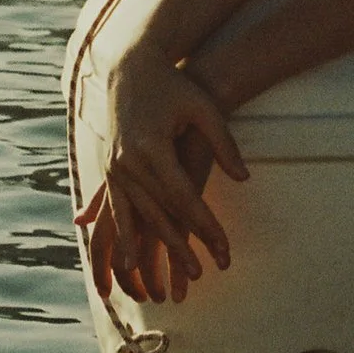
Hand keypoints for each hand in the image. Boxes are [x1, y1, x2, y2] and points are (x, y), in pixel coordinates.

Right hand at [76, 50, 248, 303]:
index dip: (205, 226)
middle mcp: (128, 163)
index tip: (223, 249)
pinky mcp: (109, 171)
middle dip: (180, 248)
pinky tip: (126, 262)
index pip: (184, 198)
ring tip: (156, 285)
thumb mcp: (204, 108)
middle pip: (159, 216)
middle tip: (200, 275)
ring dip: (147, 252)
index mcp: (151, 148)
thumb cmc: (174, 86)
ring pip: (135, 220)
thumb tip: (244, 178)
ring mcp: (114, 169)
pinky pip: (117, 212)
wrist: (130, 68)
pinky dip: (122, 238)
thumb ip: (224, 144)